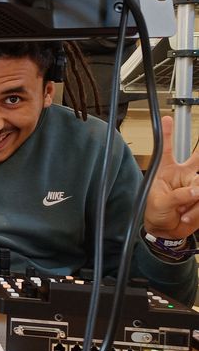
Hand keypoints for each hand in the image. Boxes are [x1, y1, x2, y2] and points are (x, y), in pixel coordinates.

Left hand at [144, 115, 198, 238]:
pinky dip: (197, 213)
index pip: (166, 150)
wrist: (165, 230)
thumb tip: (197, 190)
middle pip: (198, 158)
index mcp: (167, 171)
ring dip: (194, 205)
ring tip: (182, 213)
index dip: (167, 134)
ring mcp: (196, 186)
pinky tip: (187, 217)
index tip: (167, 120)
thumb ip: (179, 196)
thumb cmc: (156, 212)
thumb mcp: (160, 203)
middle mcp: (184, 175)